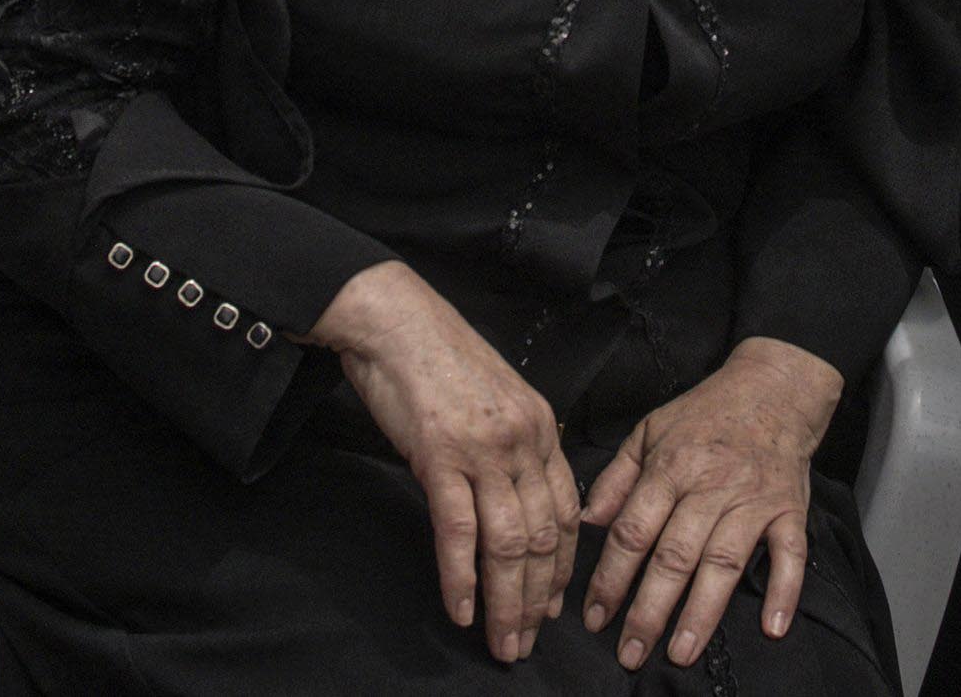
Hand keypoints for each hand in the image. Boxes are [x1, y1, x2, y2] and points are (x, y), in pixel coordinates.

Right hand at [312, 263, 577, 662]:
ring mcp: (483, 449)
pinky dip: (462, 579)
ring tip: (501, 642)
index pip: (566, 511)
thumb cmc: (436, 357)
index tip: (555, 604)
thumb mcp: (495, 398)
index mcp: (540, 426)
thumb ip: (512, 445)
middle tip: (527, 642)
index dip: (563, 567)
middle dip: (538, 600)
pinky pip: (459, 532)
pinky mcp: (440, 455)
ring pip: (508, 544)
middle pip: (543, 538)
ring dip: (506, 602)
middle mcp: (523, 441)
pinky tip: (461, 610)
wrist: (394, 318)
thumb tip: (512, 498)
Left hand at [579, 338, 841, 672]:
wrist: (774, 389)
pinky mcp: (789, 510)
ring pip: (723, 563)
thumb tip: (588, 521)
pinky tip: (772, 627)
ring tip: (681, 651)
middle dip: (649, 610)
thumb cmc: (706, 413)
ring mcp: (752, 501)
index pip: (633, 532)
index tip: (595, 617)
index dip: (610, 578)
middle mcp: (709, 487)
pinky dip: (784, 591)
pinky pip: (790, 555)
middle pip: (674, 557)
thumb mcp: (649, 430)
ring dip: (702, 612)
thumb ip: (617, 477)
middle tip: (630, 653)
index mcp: (670, 468)